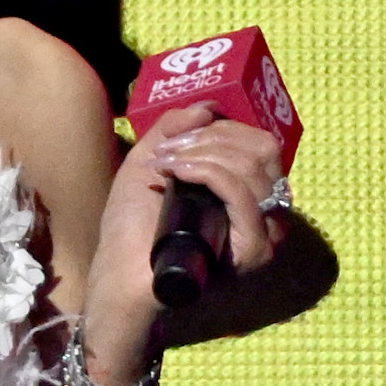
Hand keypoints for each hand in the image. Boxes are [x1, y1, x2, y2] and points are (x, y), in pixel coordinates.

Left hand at [78, 103, 284, 378]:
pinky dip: (210, 173)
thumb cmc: (132, 229)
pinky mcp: (252, 251)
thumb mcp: (148, 164)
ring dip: (204, 153)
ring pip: (254, 167)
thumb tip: (207, 106)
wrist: (119, 279)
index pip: (260, 143)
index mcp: (250, 193)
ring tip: (166, 165)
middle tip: (169, 151)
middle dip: (212, 138)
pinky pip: (244, 195)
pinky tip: (178, 174)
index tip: (178, 138)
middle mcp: (267, 214)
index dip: (223, 128)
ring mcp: (264, 234)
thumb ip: (174, 130)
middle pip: (263, 149)